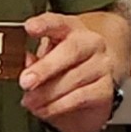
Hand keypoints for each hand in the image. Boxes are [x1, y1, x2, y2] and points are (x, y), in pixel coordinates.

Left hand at [21, 12, 119, 131]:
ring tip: (30, 101)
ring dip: (46, 93)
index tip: (29, 28)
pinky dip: (57, 106)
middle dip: (45, 67)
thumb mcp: (46, 60)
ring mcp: (102, 65)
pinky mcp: (105, 89)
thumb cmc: (64, 69)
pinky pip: (80, 97)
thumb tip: (25, 63)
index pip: (58, 22)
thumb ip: (34, 60)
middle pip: (71, 50)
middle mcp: (91, 43)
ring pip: (73, 78)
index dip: (44, 24)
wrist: (93, 88)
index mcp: (72, 29)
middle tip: (26, 81)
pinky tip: (44, 109)